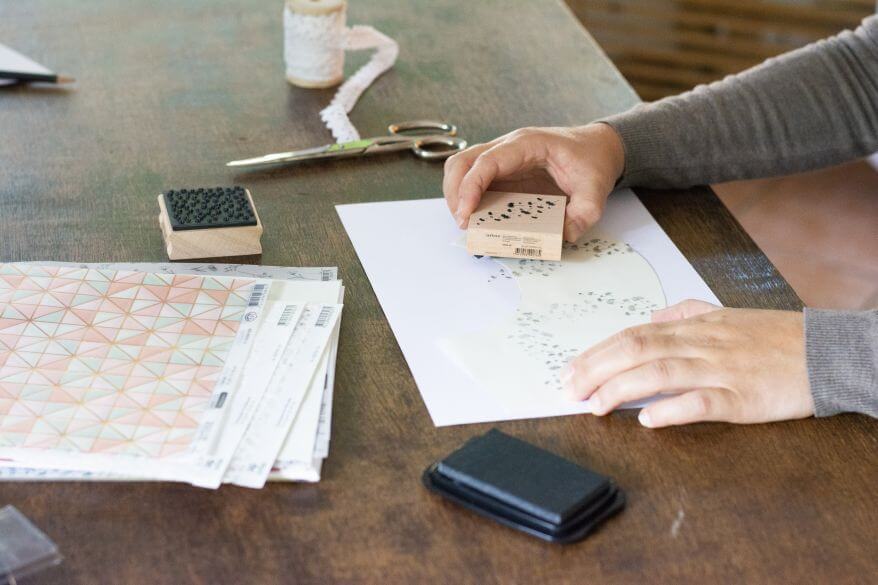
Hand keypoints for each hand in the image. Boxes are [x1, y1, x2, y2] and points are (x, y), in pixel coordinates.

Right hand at [442, 123, 624, 241]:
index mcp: (528, 144)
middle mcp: (508, 147)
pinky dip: (466, 198)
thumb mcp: (596, 189)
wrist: (597, 147)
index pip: (486, 161)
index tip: (466, 215)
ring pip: (461, 168)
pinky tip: (476, 217)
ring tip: (466, 222)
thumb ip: (584, 213)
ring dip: (456, 195)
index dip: (470, 187)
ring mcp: (502, 158)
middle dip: (455, 193)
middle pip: (462, 162)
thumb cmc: (592, 161)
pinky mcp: (502, 171)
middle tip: (464, 223)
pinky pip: (473, 179)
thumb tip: (563, 236)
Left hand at [560, 300, 813, 426]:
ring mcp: (721, 370)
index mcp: (694, 327)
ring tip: (594, 406)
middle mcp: (701, 344)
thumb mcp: (727, 313)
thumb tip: (652, 316)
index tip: (570, 368)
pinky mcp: (743, 398)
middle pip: (637, 350)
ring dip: (621, 389)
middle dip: (596, 369)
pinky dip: (673, 410)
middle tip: (568, 389)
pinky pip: (703, 402)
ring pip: (661, 373)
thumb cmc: (775, 335)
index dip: (598, 352)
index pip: (633, 334)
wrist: (827, 351)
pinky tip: (647, 420)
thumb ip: (686, 311)